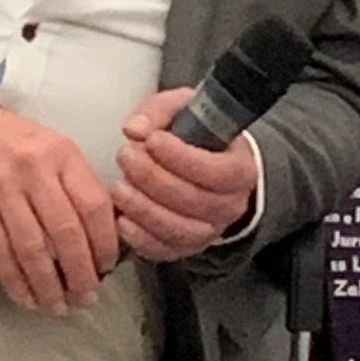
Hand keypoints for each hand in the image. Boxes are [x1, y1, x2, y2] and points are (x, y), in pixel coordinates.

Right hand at [0, 101, 118, 315]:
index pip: (94, 205)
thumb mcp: (52, 147)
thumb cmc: (12, 142)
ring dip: (49, 286)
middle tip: (86, 298)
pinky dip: (16, 282)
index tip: (107, 268)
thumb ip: (77, 183)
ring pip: (33, 250)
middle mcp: (34, 170)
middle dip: (81, 274)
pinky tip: (27, 299)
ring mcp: (2, 189)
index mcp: (61, 154)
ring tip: (59, 307)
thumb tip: (104, 234)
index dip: (105, 243)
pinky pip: (0, 254)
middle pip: (66, 233)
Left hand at [114, 88, 258, 262]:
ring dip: (144, 210)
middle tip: (125, 156)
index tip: (152, 140)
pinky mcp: (187, 248)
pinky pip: (165, 251)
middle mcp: (231, 206)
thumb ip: (160, 111)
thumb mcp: (185, 109)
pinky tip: (122, 219)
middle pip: (193, 201)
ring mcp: (210, 231)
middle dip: (153, 179)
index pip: (216, 171)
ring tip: (119, 187)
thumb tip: (134, 129)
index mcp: (240, 170)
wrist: (206, 165)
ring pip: (179, 230)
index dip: (181, 158)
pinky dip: (141, 239)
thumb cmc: (197, 134)